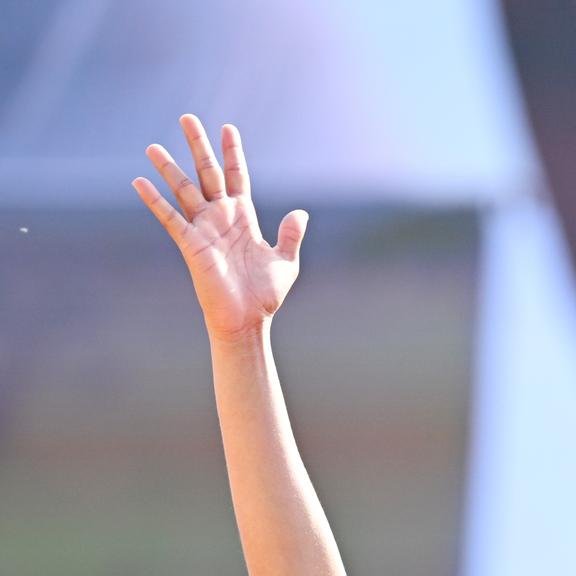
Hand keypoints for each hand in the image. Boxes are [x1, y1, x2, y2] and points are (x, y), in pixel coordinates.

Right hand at [133, 116, 307, 340]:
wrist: (247, 321)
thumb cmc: (264, 296)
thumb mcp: (285, 262)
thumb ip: (290, 235)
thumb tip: (300, 213)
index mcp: (243, 217)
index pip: (236, 176)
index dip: (232, 153)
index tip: (227, 128)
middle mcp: (221, 217)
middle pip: (207, 172)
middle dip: (198, 146)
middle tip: (186, 118)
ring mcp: (204, 229)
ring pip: (184, 190)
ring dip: (168, 168)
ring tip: (152, 146)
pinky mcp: (191, 245)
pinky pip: (170, 218)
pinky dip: (155, 201)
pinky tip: (140, 182)